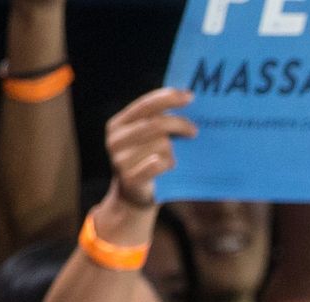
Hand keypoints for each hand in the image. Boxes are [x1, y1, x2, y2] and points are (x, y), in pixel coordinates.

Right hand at [103, 88, 196, 208]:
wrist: (134, 196)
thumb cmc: (147, 161)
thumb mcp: (147, 139)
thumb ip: (158, 121)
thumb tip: (187, 99)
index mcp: (118, 124)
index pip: (145, 105)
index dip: (168, 98)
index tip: (190, 96)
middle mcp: (115, 139)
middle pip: (156, 124)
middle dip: (179, 124)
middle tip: (194, 130)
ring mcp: (119, 159)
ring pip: (161, 145)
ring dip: (174, 151)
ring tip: (173, 158)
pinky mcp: (129, 179)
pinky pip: (156, 165)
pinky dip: (166, 163)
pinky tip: (170, 165)